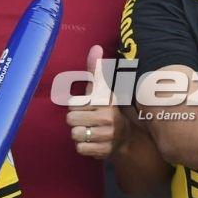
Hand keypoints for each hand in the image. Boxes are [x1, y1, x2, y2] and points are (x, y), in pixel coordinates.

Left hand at [67, 44, 126, 158]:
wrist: (126, 137)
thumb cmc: (107, 109)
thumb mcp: (101, 90)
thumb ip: (95, 69)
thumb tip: (95, 47)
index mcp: (104, 101)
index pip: (73, 104)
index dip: (76, 106)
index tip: (87, 107)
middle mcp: (107, 118)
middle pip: (71, 120)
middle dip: (76, 121)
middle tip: (88, 120)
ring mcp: (106, 135)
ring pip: (75, 134)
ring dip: (80, 134)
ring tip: (90, 131)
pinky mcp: (104, 150)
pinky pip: (80, 148)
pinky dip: (83, 146)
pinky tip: (92, 142)